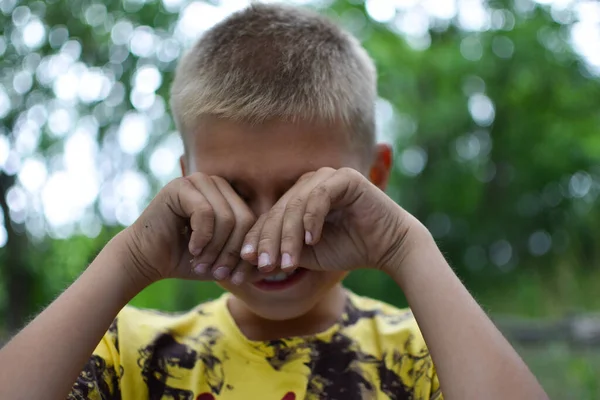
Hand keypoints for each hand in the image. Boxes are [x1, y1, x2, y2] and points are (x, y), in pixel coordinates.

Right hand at [122, 173, 255, 286]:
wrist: (147, 260)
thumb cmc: (188, 260)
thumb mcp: (225, 261)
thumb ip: (249, 260)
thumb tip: (279, 267)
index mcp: (231, 197)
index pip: (254, 222)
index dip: (246, 253)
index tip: (233, 277)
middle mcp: (217, 184)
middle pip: (244, 220)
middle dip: (232, 252)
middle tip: (218, 273)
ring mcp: (199, 181)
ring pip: (227, 218)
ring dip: (216, 248)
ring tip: (203, 264)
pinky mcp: (181, 186)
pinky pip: (206, 213)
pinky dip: (202, 238)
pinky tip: (192, 249)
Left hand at [240, 167, 420, 273]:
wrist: (388, 247)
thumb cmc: (348, 249)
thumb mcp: (307, 254)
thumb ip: (282, 253)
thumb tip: (248, 263)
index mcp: (297, 198)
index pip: (270, 217)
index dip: (257, 240)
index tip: (245, 265)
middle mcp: (308, 183)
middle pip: (279, 211)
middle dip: (269, 241)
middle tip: (264, 266)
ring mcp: (326, 177)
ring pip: (296, 205)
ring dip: (288, 236)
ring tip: (286, 263)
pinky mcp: (345, 178)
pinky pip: (320, 197)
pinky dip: (312, 219)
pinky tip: (311, 241)